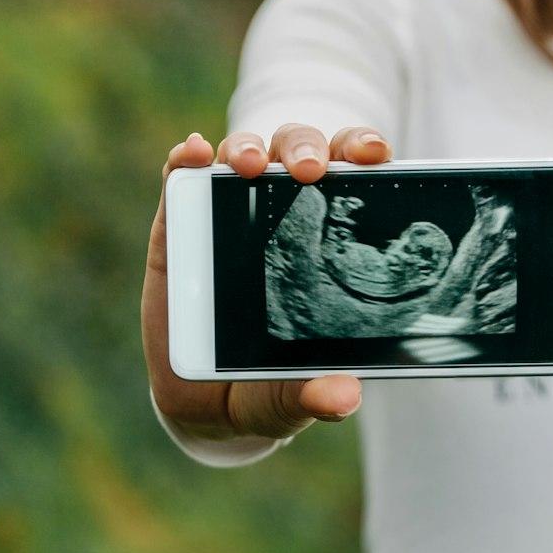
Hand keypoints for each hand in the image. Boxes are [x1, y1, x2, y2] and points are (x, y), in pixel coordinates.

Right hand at [141, 123, 392, 439]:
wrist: (204, 405)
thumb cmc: (268, 387)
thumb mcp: (293, 397)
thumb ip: (315, 395)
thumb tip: (344, 395)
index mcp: (329, 242)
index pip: (353, 178)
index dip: (362, 151)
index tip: (375, 155)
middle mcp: (280, 215)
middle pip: (297, 152)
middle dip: (305, 147)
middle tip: (309, 171)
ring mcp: (226, 215)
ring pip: (242, 155)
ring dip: (246, 148)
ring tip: (247, 166)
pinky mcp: (177, 226)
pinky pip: (180, 180)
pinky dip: (184, 159)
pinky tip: (191, 155)